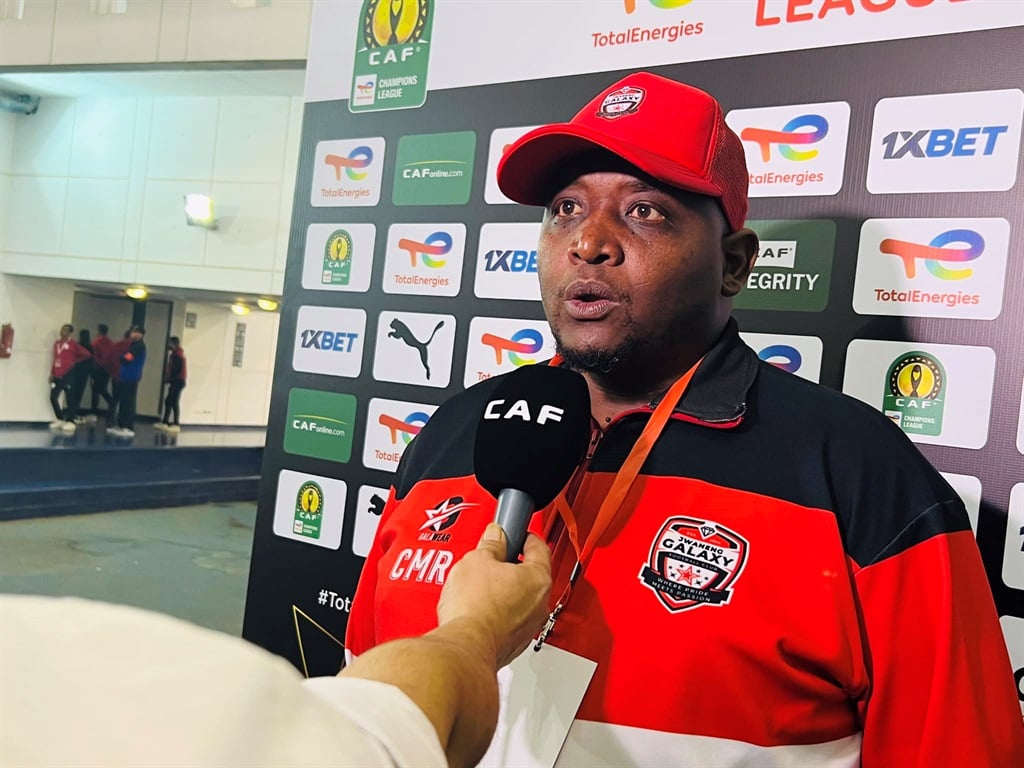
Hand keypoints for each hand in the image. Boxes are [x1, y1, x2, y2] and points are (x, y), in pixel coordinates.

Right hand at [437, 524, 551, 667]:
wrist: (464, 647)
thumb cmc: (474, 608)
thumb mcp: (477, 560)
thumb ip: (491, 544)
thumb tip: (495, 536)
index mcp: (538, 578)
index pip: (539, 547)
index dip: (524, 536)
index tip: (514, 534)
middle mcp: (540, 604)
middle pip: (529, 575)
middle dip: (510, 566)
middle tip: (490, 560)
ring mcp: (528, 627)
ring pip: (520, 600)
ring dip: (503, 591)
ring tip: (478, 587)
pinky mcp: (513, 643)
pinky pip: (509, 620)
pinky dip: (497, 613)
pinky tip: (477, 610)